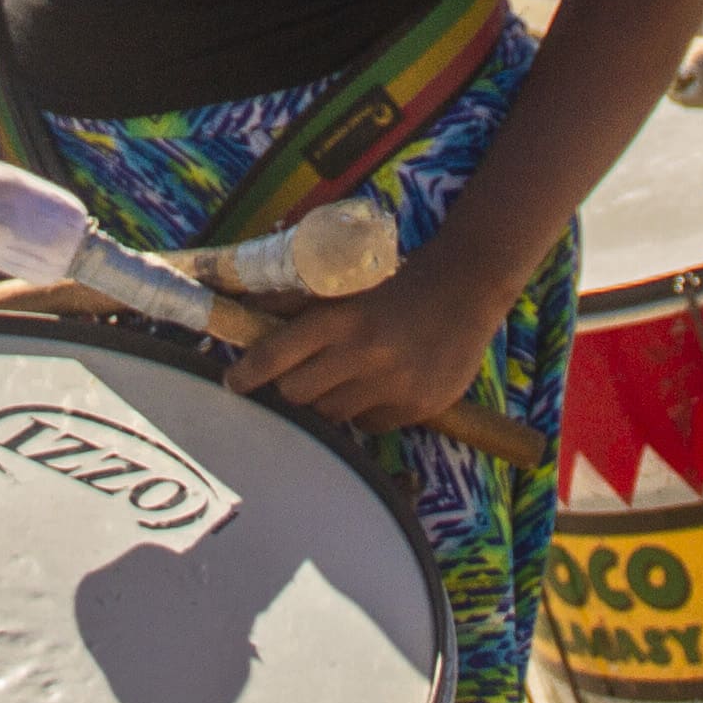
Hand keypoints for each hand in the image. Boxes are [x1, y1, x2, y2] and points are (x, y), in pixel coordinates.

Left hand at [225, 260, 500, 436]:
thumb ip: (296, 299)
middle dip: (289, 388)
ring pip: (332, 415)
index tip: (233, 383)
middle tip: (294, 378)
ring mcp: (393, 386)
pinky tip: (376, 387)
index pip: (276, 355)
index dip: (247, 373)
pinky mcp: (418, 406)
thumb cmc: (400, 278)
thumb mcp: (346, 281)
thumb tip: (246, 308)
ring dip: (327, 401)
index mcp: (341, 319)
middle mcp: (364, 355)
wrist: (469, 285)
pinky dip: (364, 411)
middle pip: (298, 394)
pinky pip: (370, 424)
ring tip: (341, 378)